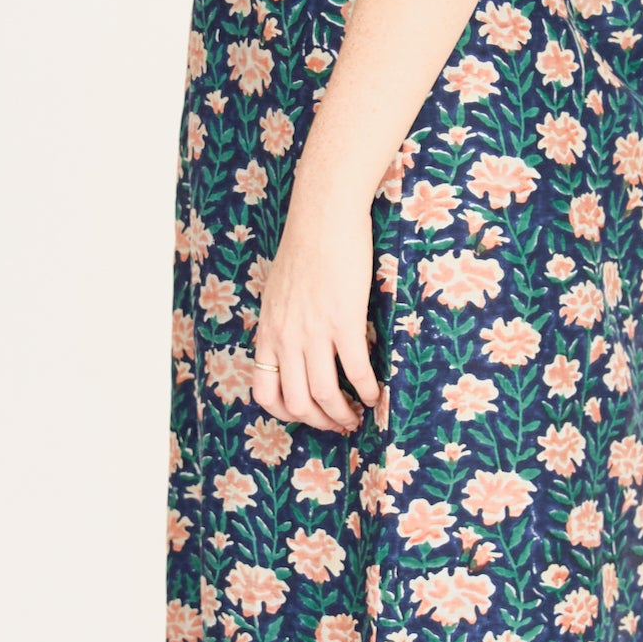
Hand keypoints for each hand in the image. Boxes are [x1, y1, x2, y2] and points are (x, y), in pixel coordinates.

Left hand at [251, 184, 382, 433]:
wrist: (322, 217)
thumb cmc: (305, 247)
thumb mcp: (278, 291)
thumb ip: (282, 322)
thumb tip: (292, 344)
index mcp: (269, 332)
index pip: (265, 393)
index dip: (286, 414)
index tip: (308, 415)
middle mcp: (286, 338)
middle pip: (297, 402)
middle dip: (320, 422)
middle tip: (340, 423)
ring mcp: (313, 332)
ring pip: (325, 394)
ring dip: (344, 414)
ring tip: (358, 416)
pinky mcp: (343, 322)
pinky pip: (355, 371)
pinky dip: (368, 390)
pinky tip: (377, 394)